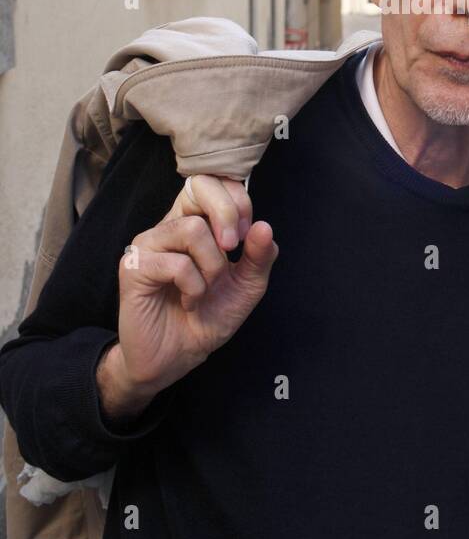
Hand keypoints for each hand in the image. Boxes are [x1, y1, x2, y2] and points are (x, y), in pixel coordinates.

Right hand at [113, 174, 278, 397]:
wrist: (178, 357)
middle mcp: (169, 226)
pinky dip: (193, 287)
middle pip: (198, 185)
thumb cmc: (208, 317)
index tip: (247, 236)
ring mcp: (148, 244)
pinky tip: (187, 301)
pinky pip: (176, 263)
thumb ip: (260, 257)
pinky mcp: (133, 268)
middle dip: (227, 214)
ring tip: (205, 289)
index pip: (212, 181)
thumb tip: (264, 227)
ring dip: (212, 265)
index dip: (238, 200)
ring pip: (192, 229)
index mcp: (194, 222)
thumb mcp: (247, 287)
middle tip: (233, 248)